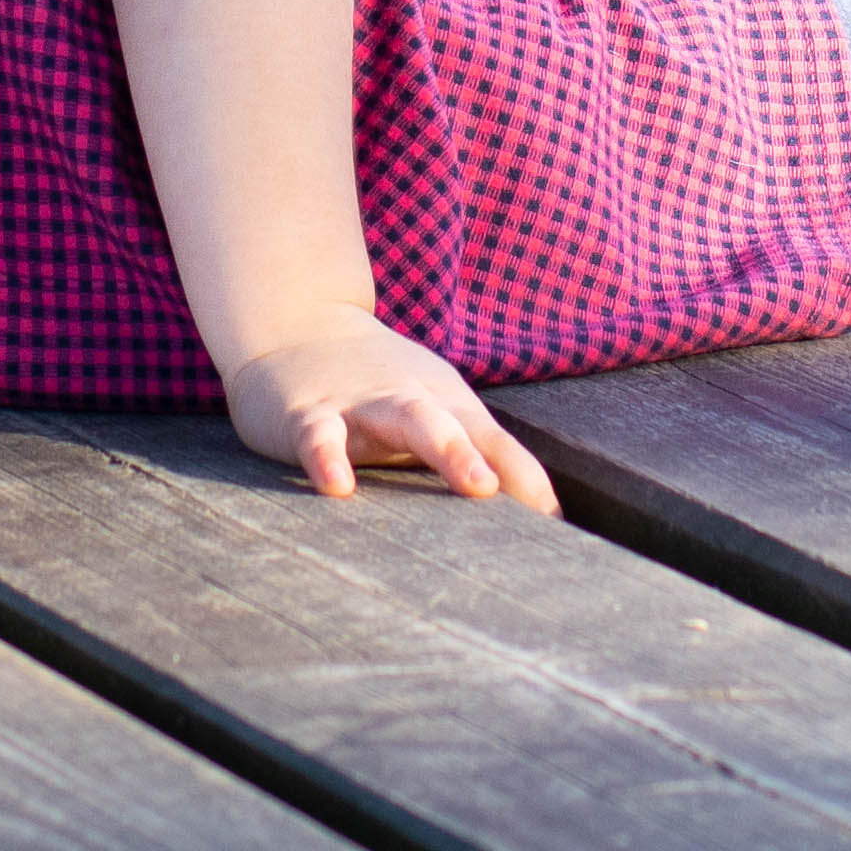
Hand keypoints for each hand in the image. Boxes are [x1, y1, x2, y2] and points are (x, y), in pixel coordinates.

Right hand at [221, 315, 555, 510]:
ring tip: (478, 485)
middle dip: (502, 463)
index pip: (497, 445)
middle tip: (532, 507)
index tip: (556, 527)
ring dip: (449, 450)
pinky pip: (321, 437)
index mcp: (447, 406)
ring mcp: (363, 405)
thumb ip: (476, 458)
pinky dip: (330, 459)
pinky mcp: (308, 414)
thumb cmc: (379, 389)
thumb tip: (537, 519)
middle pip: (463, 428)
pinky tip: (338, 488)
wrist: (294, 323)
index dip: (528, 483)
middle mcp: (413, 401)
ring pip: (410, 420)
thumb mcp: (433, 413)